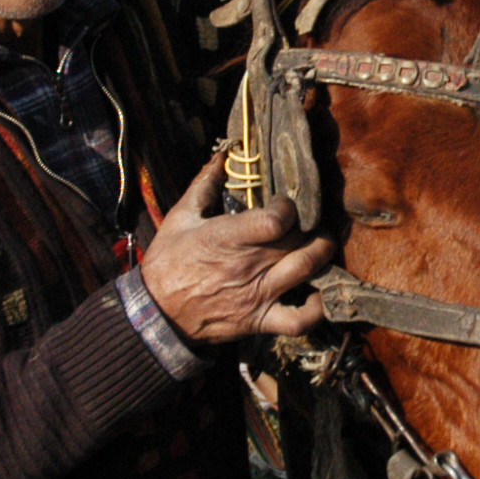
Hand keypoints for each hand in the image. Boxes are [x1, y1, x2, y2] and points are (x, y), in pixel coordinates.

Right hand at [139, 156, 337, 343]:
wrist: (157, 315)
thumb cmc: (167, 263)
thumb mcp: (179, 218)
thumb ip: (204, 186)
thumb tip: (221, 157)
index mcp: (227, 238)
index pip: (276, 220)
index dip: (288, 208)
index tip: (283, 205)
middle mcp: (249, 266)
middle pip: (298, 239)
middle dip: (309, 225)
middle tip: (307, 220)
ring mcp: (259, 295)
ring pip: (308, 268)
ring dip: (323, 252)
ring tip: (320, 243)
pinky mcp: (261, 321)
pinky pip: (300, 320)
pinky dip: (318, 308)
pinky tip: (320, 292)